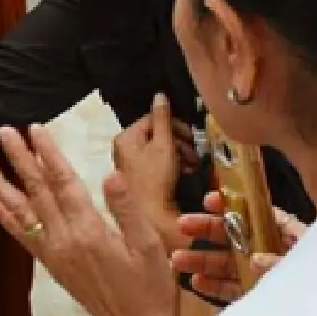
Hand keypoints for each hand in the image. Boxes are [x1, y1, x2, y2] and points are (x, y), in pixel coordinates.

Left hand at [0, 124, 177, 315]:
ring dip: (1, 186)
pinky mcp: (53, 266)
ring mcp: (55, 254)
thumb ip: (127, 209)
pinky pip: (25, 239)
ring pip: (23, 212)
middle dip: (19, 159)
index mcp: (89, 230)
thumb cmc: (150, 288)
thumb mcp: (150, 245)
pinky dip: (9, 222)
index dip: (48, 153)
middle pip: (37, 190)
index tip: (34, 129)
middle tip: (3, 131)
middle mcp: (65, 240)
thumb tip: (110, 174)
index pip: (63, 182)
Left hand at [112, 95, 184, 251]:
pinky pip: (158, 165)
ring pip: (159, 150)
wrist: (152, 221)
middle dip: (179, 142)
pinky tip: (185, 175)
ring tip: (191, 167)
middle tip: (193, 154)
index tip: (192, 136)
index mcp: (125, 138)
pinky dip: (173, 167)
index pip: (152, 118)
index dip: (175, 124)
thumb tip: (160, 95)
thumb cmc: (155, 182)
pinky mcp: (140, 181)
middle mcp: (123, 149)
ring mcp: (130, 166)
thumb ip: (163, 120)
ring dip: (179, 154)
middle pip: (156, 134)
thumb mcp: (164, 147)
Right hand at [171, 190, 305, 303]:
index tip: (208, 200)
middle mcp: (271, 252)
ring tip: (177, 260)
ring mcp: (263, 276)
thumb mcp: (305, 266)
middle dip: (207, 232)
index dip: (230, 205)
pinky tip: (196, 284)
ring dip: (203, 261)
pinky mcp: (258, 298)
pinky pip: (233, 290)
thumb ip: (280, 264)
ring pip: (229, 264)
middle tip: (182, 226)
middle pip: (235, 236)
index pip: (255, 213)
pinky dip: (214, 287)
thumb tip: (253, 260)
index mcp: (286, 235)